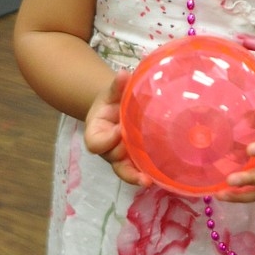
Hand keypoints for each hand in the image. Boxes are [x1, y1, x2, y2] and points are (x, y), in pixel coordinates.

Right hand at [83, 71, 151, 188]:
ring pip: (125, 170)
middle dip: (123, 160)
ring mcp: (122, 157)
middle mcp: (108, 149)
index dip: (106, 140)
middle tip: (136, 156)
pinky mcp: (136, 161)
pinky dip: (146, 174)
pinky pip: (139, 170)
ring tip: (147, 180)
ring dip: (135, 175)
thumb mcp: (112, 92)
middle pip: (112, 159)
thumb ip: (117, 86)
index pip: (95, 143)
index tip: (119, 130)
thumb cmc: (113, 100)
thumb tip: (123, 74)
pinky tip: (158, 177)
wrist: (120, 109)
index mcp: (96, 132)